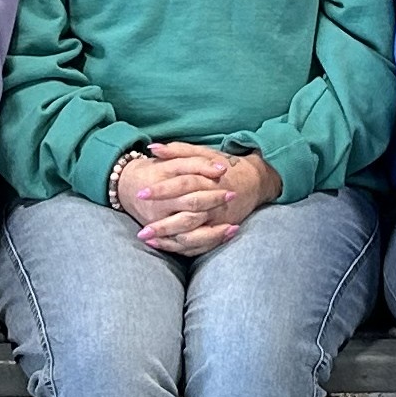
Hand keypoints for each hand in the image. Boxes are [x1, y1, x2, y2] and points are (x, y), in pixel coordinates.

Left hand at [127, 142, 276, 256]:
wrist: (254, 183)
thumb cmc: (225, 167)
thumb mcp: (204, 153)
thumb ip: (178, 150)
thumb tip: (153, 148)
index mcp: (209, 181)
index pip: (183, 185)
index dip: (162, 190)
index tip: (141, 194)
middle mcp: (215, 204)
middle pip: (187, 217)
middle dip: (163, 225)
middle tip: (142, 230)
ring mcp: (218, 220)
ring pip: (193, 236)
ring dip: (169, 240)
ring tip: (147, 240)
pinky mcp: (219, 231)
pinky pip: (199, 245)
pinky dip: (180, 247)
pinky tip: (161, 245)